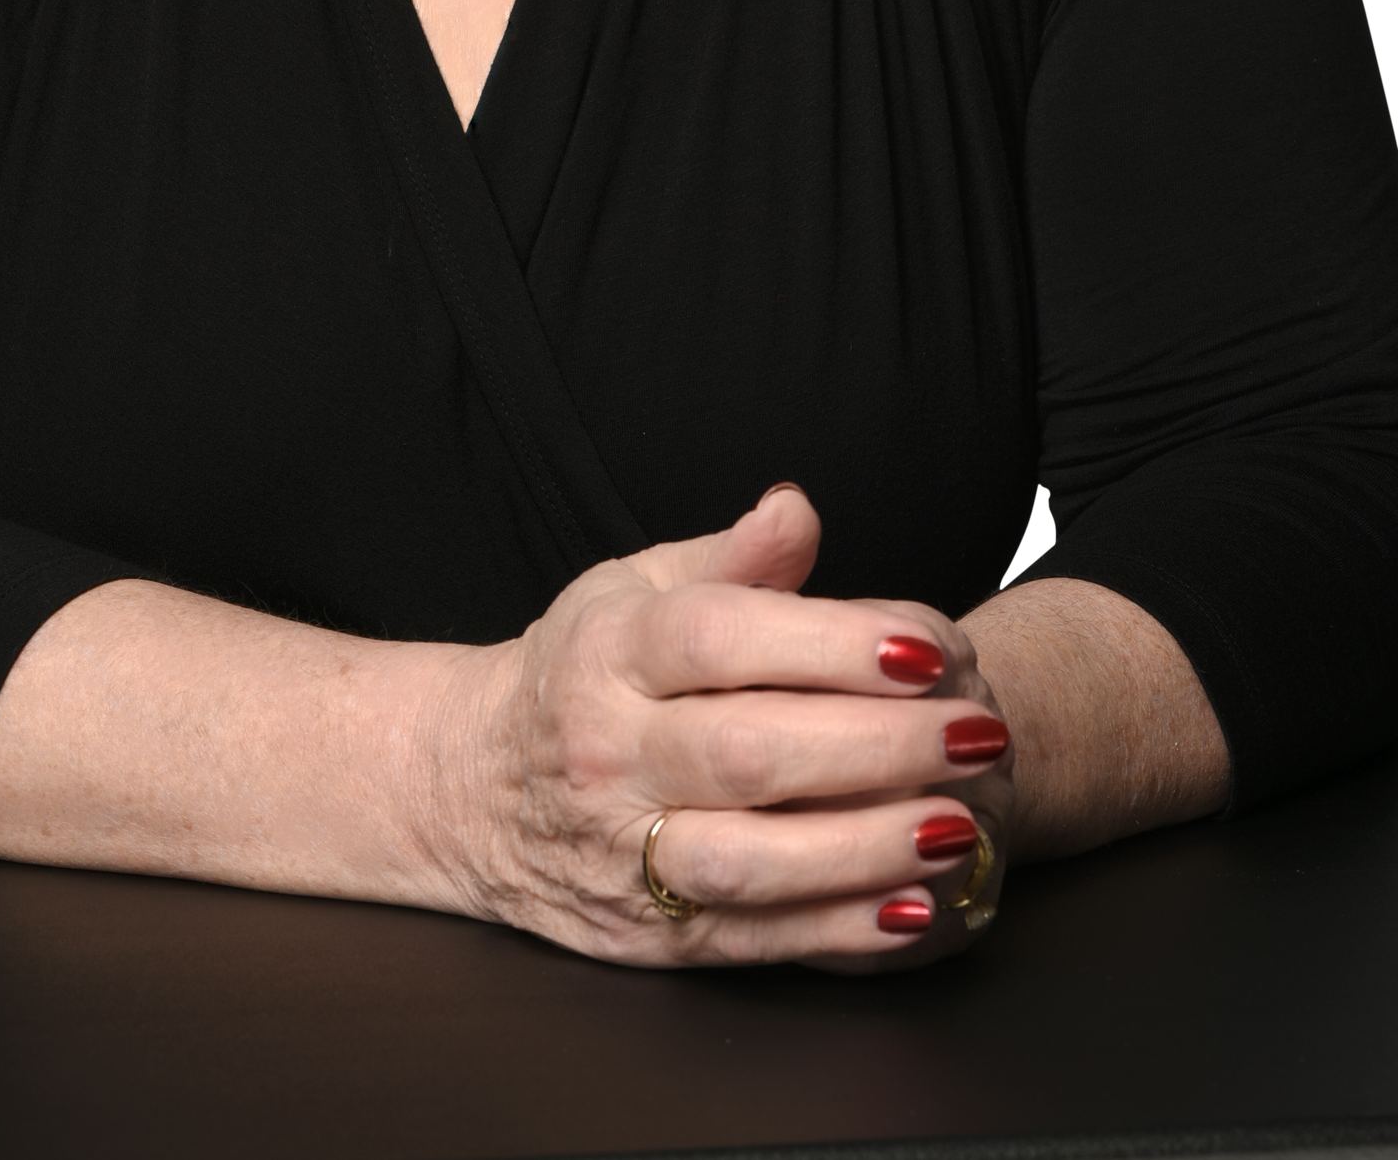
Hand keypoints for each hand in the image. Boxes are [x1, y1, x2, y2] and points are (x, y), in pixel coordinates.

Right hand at [425, 485, 1011, 968]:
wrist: (469, 787)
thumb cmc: (583, 671)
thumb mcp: (634, 588)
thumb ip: (730, 557)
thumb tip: (798, 509)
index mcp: (608, 651)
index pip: (719, 641)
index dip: (828, 643)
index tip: (926, 645)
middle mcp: (607, 751)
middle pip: (748, 751)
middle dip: (877, 745)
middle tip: (978, 730)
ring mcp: (622, 851)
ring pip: (749, 860)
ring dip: (865, 847)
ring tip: (960, 822)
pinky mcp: (648, 935)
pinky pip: (753, 937)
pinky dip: (838, 928)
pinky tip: (915, 905)